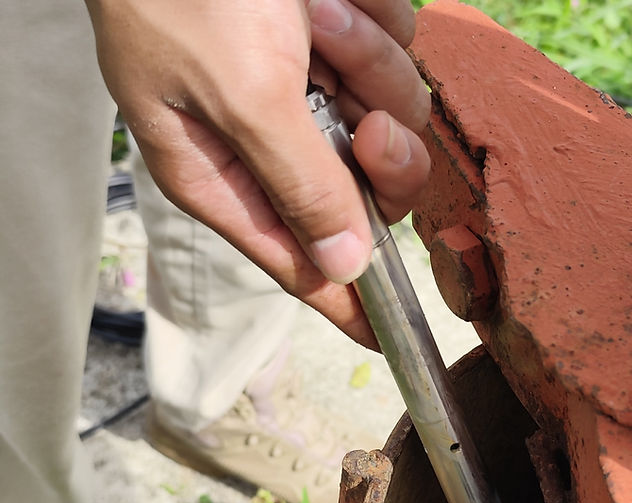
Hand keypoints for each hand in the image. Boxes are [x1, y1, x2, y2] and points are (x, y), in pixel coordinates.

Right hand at [85, 0, 430, 345]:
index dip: (345, 300)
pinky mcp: (341, 37)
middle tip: (363, 121)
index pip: (297, 261)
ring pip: (395, 114)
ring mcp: (312, 85)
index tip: (388, 333)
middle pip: (371, 193)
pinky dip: (374, 18)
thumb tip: (341, 265)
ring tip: (314, 15)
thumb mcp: (243, 95)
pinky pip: (397, 48)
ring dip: (367, 63)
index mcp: (227, 173)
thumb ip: (299, 184)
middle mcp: (272, 139)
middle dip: (381, 155)